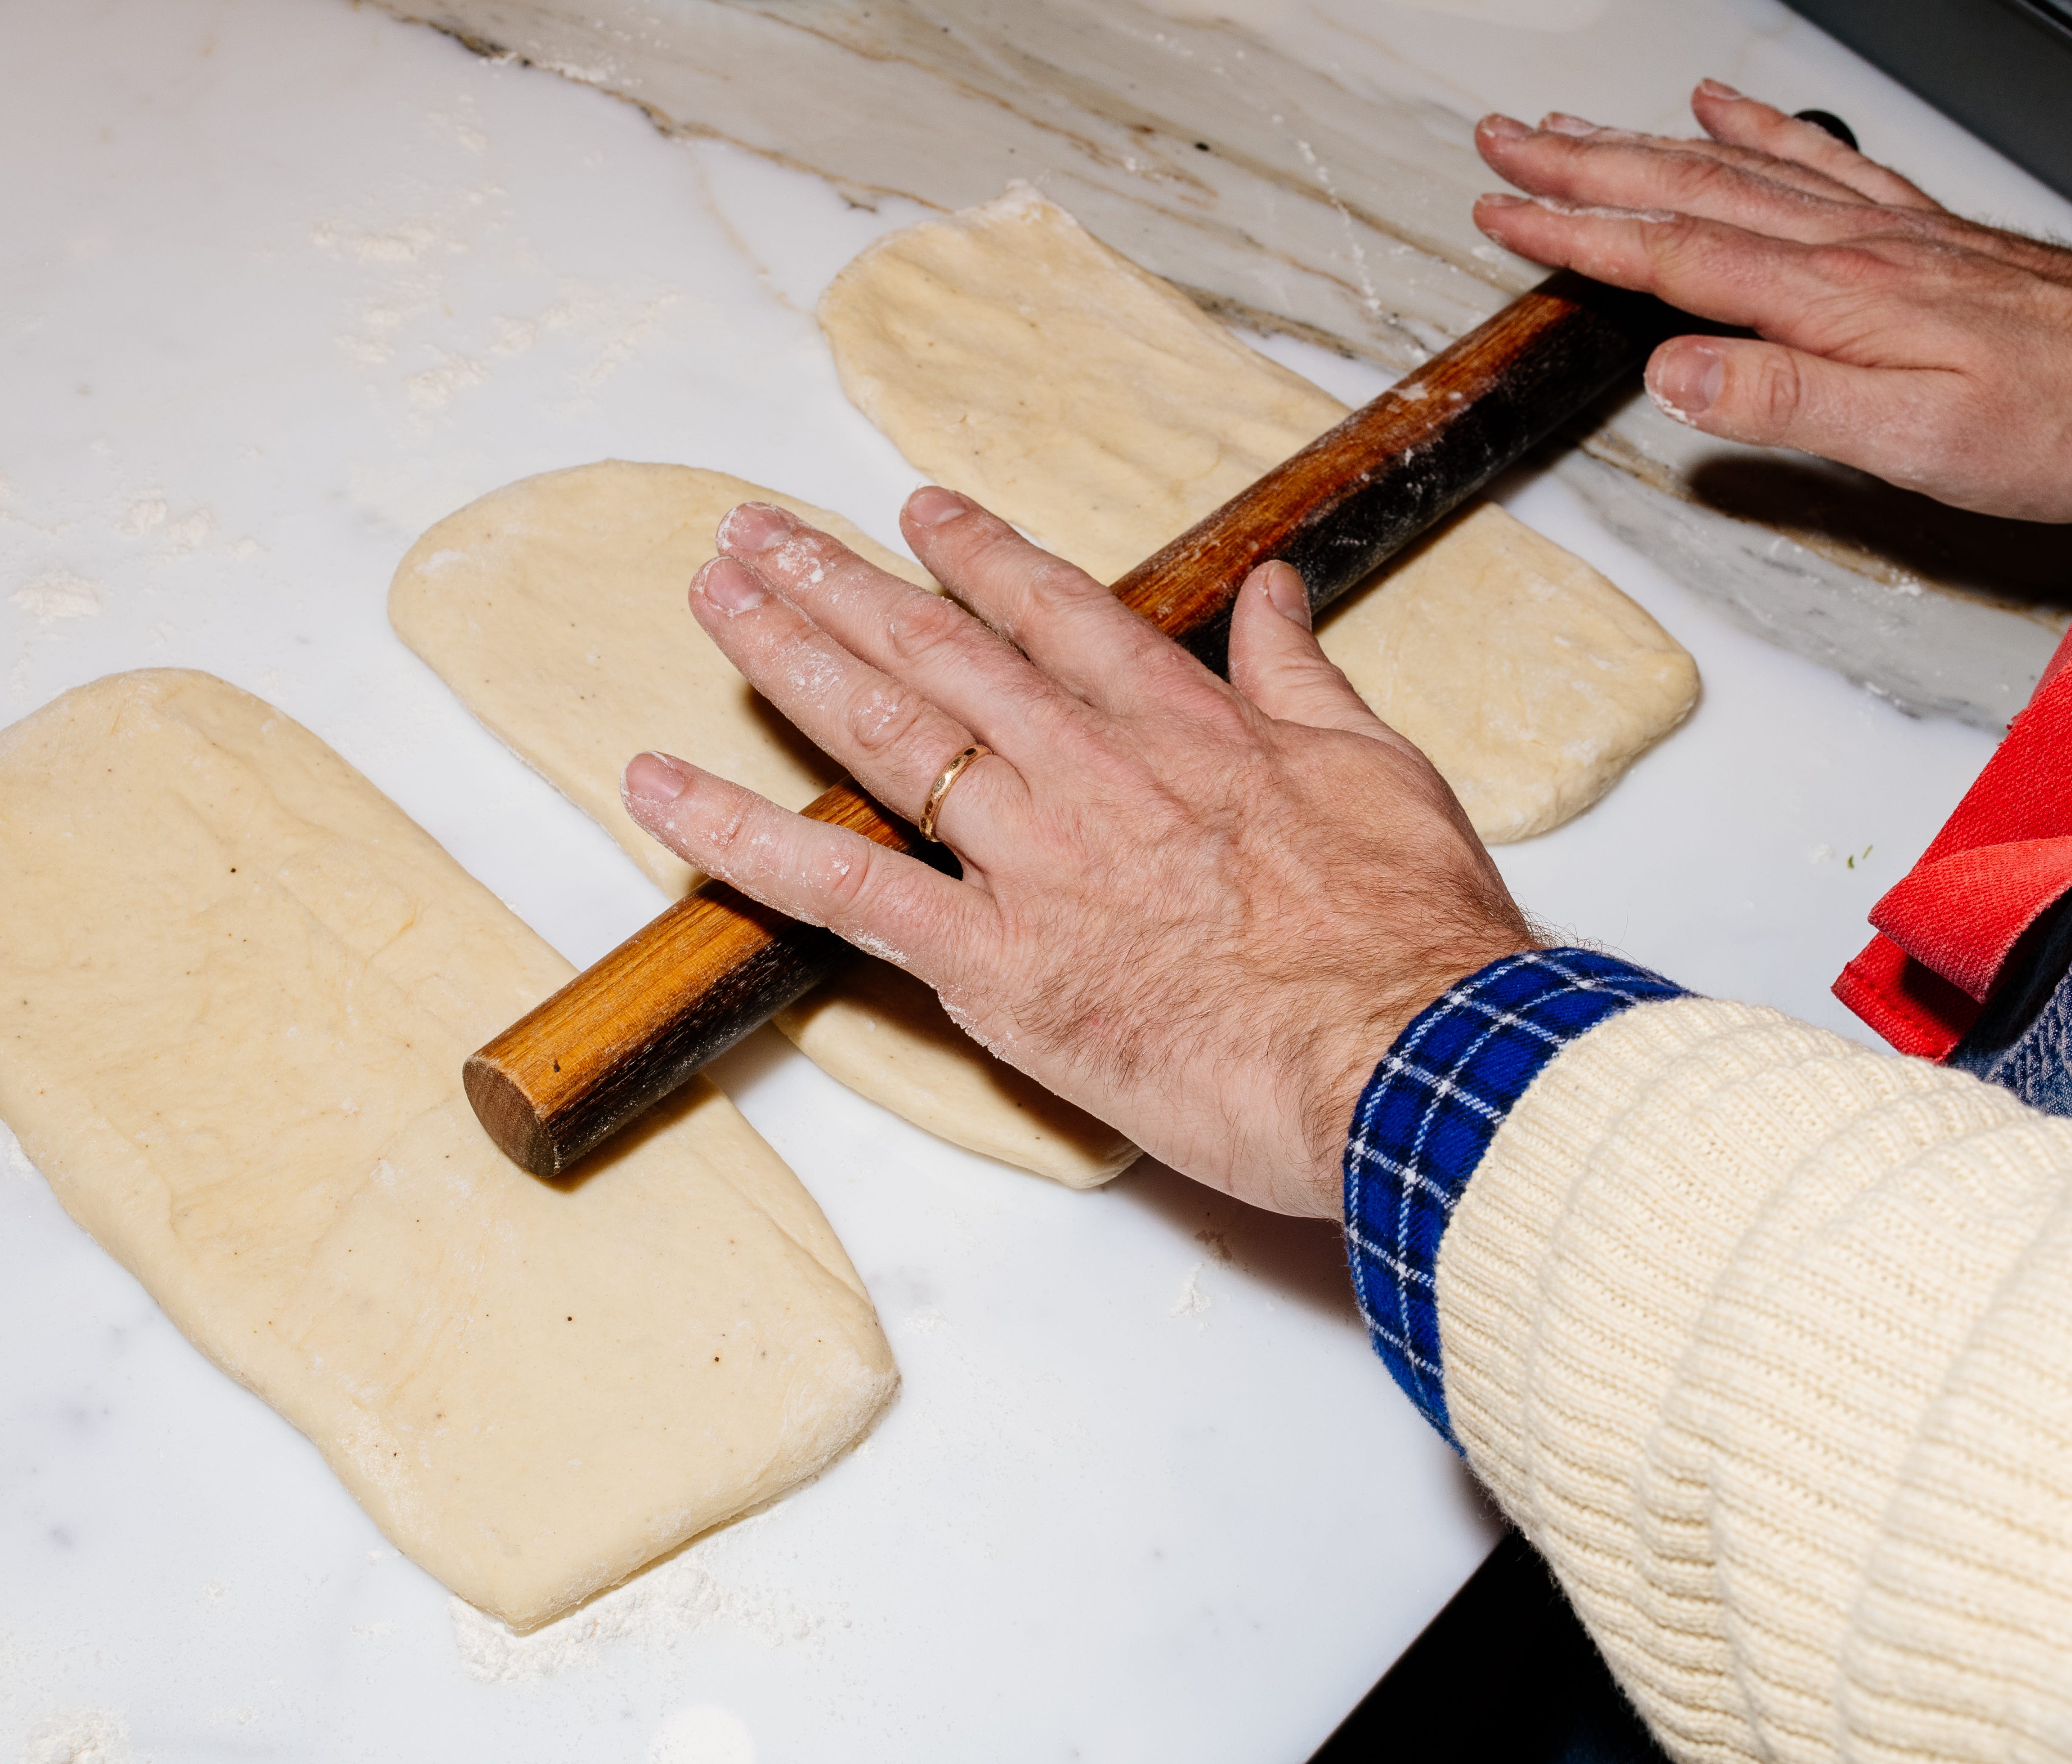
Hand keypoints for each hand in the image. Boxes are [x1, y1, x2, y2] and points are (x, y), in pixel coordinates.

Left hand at [620, 490, 1535, 1218]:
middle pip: (942, 654)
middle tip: (759, 535)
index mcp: (1184, 727)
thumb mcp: (1383, 771)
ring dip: (788, 657)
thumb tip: (1275, 597)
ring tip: (715, 598)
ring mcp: (1033, 859)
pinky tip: (660, 790)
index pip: (1058, 615)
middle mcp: (1090, 771)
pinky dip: (741, 836)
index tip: (921, 515)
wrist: (1409, 1054)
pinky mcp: (997, 963)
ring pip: (883, 736)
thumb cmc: (1410, 936)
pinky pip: (842, 889)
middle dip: (844, 583)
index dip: (980, 560)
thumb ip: (1304, 678)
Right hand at [1473, 81, 2071, 522]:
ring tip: (1573, 131)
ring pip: (1736, 169)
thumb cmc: (2056, 422)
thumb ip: (1784, 403)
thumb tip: (1671, 375)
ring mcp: (1884, 233)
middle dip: (1581, 170)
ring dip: (1642, 147)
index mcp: (1831, 300)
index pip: (1672, 255)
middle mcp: (1849, 248)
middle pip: (1687, 191)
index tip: (1504, 214)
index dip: (1577, 234)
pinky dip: (1755, 129)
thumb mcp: (1911, 440)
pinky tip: (1720, 109)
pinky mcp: (1919, 234)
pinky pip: (1817, 160)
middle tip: (1503, 145)